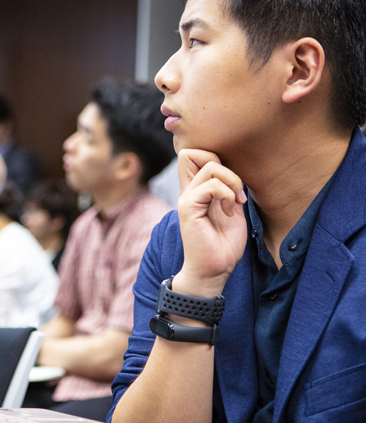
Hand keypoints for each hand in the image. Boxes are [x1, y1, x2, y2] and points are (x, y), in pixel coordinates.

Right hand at [174, 149, 247, 296]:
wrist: (213, 270)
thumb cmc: (223, 245)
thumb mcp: (232, 210)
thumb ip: (229, 190)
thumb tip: (234, 173)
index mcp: (196, 190)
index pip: (192, 155)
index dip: (213, 158)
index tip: (231, 184)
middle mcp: (188, 191)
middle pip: (192, 151)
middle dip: (223, 165)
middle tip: (235, 191)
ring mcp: (186, 198)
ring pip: (210, 164)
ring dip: (232, 182)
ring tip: (235, 204)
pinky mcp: (188, 208)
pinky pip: (212, 185)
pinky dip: (227, 194)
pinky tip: (229, 212)